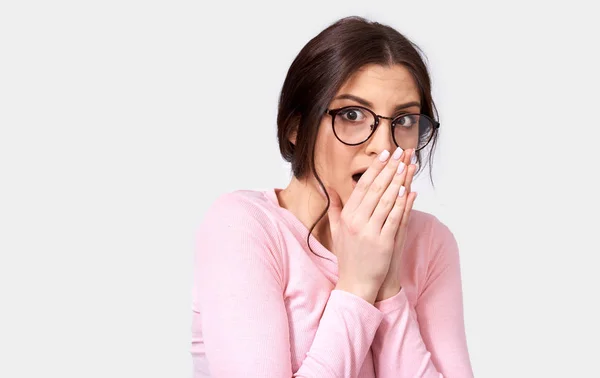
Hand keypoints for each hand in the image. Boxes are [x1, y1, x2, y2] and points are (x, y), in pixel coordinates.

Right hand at [327, 147, 411, 304]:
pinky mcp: (384, 242)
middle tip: (400, 152)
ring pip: (387, 200)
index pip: (362, 186)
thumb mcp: (336, 231)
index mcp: (347, 217)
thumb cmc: (348, 256)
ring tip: (407, 165)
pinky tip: (409, 190)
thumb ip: (334, 208)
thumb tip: (328, 188)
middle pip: (376, 189)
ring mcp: (370, 232)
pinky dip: (403, 203)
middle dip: (389, 168)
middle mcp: (357, 222)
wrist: (355, 283)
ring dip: (398, 180)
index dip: (374, 169)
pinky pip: (395, 218)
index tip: (384, 155)